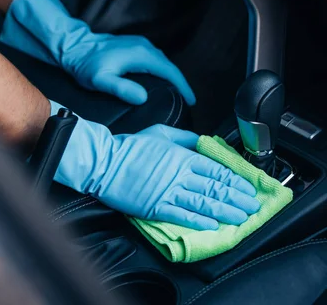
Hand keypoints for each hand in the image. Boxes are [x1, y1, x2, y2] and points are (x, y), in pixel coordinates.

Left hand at [1, 0, 194, 104]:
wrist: (74, 46)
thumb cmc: (85, 64)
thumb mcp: (100, 80)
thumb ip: (121, 88)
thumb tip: (143, 97)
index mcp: (142, 54)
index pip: (170, 72)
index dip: (183, 87)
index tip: (191, 101)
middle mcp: (145, 46)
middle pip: (170, 66)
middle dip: (181, 83)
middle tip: (187, 101)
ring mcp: (140, 44)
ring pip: (163, 62)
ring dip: (172, 76)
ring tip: (178, 93)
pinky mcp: (135, 45)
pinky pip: (155, 59)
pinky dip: (162, 70)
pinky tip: (161, 80)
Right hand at [54, 119, 259, 228]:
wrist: (105, 162)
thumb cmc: (130, 147)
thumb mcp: (161, 133)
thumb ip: (184, 137)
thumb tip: (203, 141)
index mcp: (182, 156)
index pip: (216, 169)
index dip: (235, 180)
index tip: (248, 187)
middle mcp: (180, 174)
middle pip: (216, 187)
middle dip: (237, 198)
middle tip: (253, 206)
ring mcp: (169, 191)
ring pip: (205, 203)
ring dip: (226, 211)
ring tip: (242, 218)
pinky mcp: (158, 207)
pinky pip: (184, 215)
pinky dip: (201, 221)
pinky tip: (214, 225)